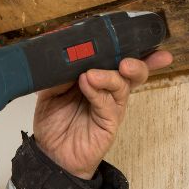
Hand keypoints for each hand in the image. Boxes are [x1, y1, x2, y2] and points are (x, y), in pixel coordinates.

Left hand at [33, 51, 172, 178]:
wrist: (51, 155)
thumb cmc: (55, 123)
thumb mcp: (50, 91)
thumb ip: (58, 73)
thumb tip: (64, 56)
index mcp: (97, 77)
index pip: (115, 57)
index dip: (129, 46)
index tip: (135, 33)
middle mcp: (108, 89)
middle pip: (133, 69)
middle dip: (138, 59)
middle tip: (126, 57)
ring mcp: (111, 105)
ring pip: (123, 83)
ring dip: (111, 74)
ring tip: (92, 74)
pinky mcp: (110, 122)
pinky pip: (109, 103)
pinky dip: (98, 91)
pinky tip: (88, 84)